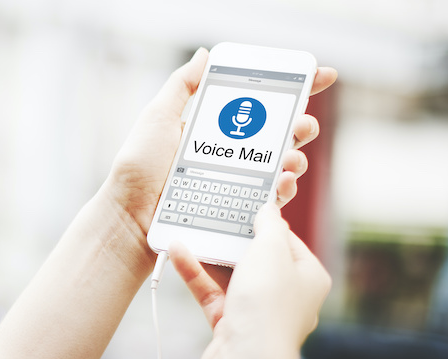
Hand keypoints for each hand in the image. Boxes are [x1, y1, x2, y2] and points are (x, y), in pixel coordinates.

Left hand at [104, 48, 337, 236]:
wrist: (131, 214)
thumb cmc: (140, 166)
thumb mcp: (159, 117)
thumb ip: (183, 86)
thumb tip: (204, 55)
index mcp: (214, 127)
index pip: (257, 104)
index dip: (291, 89)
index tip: (317, 75)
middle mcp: (229, 152)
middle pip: (278, 135)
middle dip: (301, 124)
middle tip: (304, 123)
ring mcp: (234, 180)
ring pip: (280, 165)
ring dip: (296, 156)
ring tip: (292, 156)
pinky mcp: (236, 207)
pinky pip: (269, 197)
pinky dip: (284, 188)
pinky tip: (284, 181)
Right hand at [171, 204, 330, 358]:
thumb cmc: (268, 308)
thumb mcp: (271, 249)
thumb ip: (270, 224)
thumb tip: (269, 209)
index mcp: (307, 277)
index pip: (287, 240)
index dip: (267, 222)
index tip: (247, 206)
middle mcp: (285, 295)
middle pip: (256, 256)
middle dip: (233, 238)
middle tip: (216, 218)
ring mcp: (258, 310)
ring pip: (231, 274)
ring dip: (210, 254)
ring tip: (192, 232)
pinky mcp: (232, 323)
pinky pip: (212, 291)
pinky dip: (196, 274)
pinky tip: (180, 254)